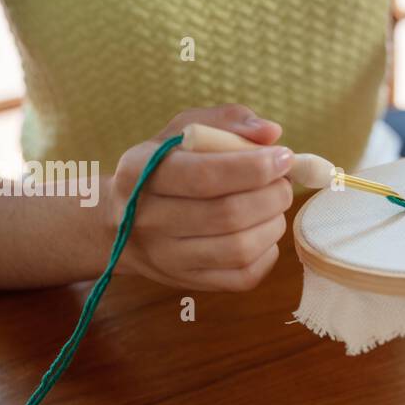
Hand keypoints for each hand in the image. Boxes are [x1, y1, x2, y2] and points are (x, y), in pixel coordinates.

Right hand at [108, 105, 292, 290]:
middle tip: (283, 183)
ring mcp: (167, 257)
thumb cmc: (165, 166)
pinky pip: (243, 277)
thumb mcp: (184, 131)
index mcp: (140, 172)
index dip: (254, 167)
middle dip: (272, 195)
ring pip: (239, 249)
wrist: (121, 220)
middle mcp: (147, 219)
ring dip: (273, 224)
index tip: (283, 157)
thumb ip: (228, 121)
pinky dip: (268, 253)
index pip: (204, 176)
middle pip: (228, 215)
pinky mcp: (189, 282)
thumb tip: (271, 133)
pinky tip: (263, 232)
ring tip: (274, 206)